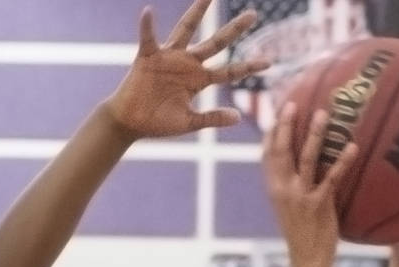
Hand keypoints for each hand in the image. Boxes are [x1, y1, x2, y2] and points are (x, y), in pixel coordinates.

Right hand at [104, 2, 268, 137]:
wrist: (130, 124)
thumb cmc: (157, 123)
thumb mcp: (188, 122)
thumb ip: (212, 118)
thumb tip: (238, 117)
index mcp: (198, 80)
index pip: (228, 71)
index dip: (247, 67)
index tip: (269, 62)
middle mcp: (187, 64)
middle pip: (216, 43)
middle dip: (234, 30)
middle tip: (253, 14)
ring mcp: (169, 58)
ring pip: (186, 30)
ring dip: (197, 13)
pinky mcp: (148, 58)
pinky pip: (148, 38)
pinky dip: (147, 25)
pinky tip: (148, 11)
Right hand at [263, 103, 358, 266]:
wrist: (307, 258)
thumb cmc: (302, 231)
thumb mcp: (288, 206)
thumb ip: (290, 184)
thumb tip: (301, 164)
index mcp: (273, 188)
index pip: (267, 155)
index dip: (271, 133)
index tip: (278, 112)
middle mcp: (282, 189)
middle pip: (281, 151)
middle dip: (285, 126)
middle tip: (292, 104)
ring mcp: (299, 196)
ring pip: (305, 159)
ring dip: (314, 134)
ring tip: (323, 114)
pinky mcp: (318, 204)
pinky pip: (331, 178)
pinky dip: (342, 161)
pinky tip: (353, 146)